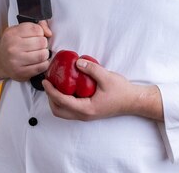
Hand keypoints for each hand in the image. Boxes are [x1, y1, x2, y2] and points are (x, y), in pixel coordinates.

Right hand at [0, 21, 51, 81]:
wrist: (0, 60)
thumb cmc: (12, 44)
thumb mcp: (19, 30)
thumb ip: (37, 25)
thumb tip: (48, 33)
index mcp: (12, 34)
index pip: (36, 29)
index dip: (41, 32)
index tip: (37, 35)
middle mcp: (12, 47)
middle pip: (41, 42)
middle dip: (43, 43)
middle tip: (39, 45)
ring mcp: (16, 61)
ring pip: (42, 55)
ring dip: (45, 54)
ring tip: (40, 53)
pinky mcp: (21, 73)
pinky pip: (41, 67)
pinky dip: (44, 64)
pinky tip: (39, 61)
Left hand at [42, 58, 162, 120]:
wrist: (133, 101)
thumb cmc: (122, 91)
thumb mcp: (107, 77)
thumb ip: (91, 69)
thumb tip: (76, 62)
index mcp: (86, 109)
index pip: (62, 101)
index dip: (51, 91)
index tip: (45, 81)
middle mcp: (84, 115)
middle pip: (58, 111)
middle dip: (50, 98)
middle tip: (49, 83)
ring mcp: (86, 115)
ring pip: (63, 112)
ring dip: (56, 100)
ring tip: (56, 85)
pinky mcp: (88, 112)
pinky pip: (70, 109)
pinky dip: (64, 100)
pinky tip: (67, 88)